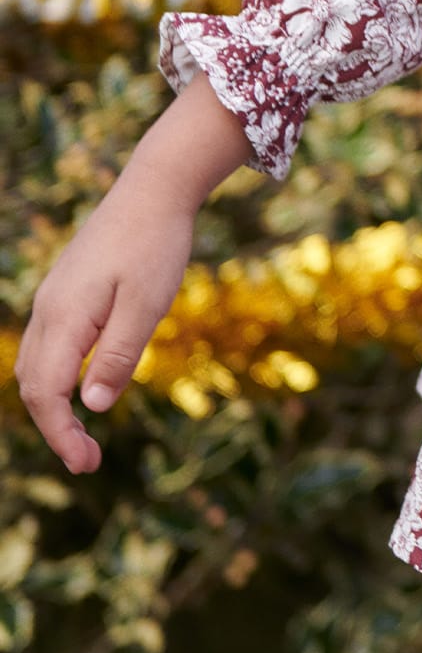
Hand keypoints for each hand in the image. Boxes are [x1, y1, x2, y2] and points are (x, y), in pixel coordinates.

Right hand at [14, 171, 196, 473]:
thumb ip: (118, 356)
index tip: (87, 464)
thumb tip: (91, 406)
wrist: (154, 189)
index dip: (61, 434)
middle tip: (90, 459)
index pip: (47, 392)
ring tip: (84, 433)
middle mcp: (49, 309)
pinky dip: (57, 375)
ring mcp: (55, 297)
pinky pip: (49, 344)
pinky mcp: (67, 290)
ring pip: (36, 364)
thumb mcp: (146, 305)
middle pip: (33, 383)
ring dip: (53, 403)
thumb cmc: (156, 245)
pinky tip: (84, 385)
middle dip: (55, 426)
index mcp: (65, 317)